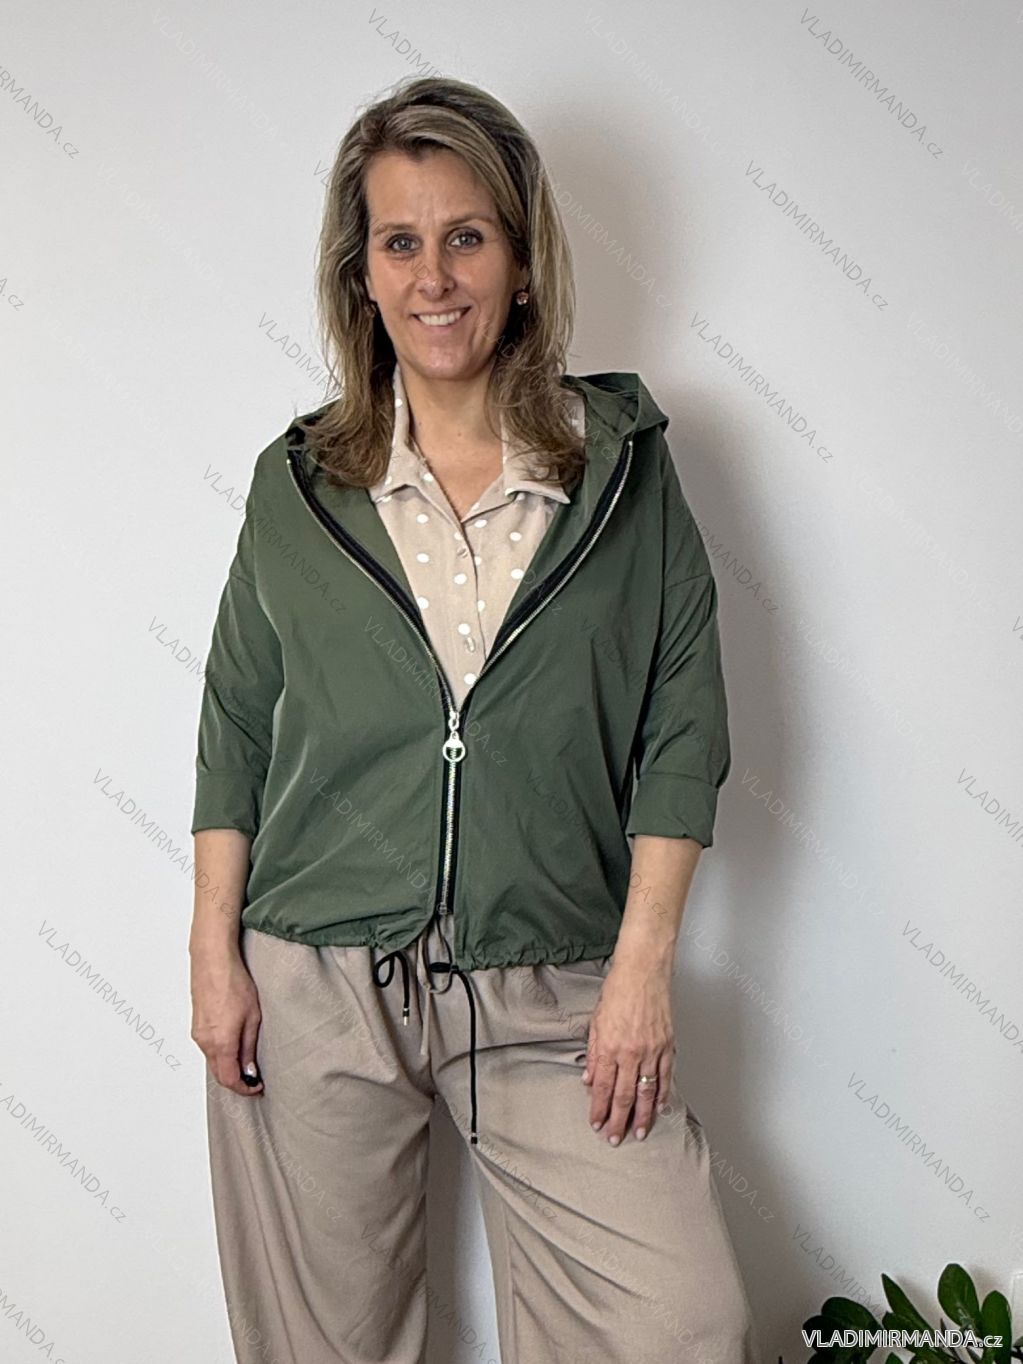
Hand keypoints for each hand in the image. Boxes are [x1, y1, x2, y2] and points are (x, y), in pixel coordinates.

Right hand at [190, 947, 263, 1095]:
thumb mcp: (252, 1017)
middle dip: (236, 1080)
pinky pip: (207, 1048)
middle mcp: (205, 1042)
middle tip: (254, 1078)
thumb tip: (249, 1070)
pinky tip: (233, 1045)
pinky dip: (220, 1054)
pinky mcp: (196, 1024)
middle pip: (219, 1073)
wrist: (213, 960)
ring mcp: (198, 1033)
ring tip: (246, 1061)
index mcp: (221, 1043)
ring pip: (212, 1061)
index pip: (229, 1079)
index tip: (257, 1087)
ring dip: (228, 1066)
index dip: (244, 1088)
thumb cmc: (234, 983)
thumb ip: (249, 1047)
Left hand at [582, 959, 674, 1144]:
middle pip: (624, 1095)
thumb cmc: (618, 990)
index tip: (596, 1124)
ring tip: (640, 1132)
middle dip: (618, 1120)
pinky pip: (665, 1076)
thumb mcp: (596, 1021)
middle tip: (616, 1139)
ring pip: (647, 1091)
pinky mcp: (668, 1045)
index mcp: (610, 1046)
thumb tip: (589, 1079)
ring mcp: (652, 1050)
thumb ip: (593, 1053)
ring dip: (643, 1115)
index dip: (599, 1108)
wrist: (644, 971)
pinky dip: (663, 1094)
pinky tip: (661, 1108)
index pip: (602, 1087)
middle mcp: (631, 1052)